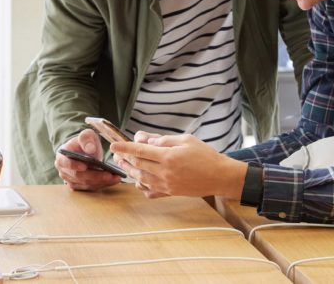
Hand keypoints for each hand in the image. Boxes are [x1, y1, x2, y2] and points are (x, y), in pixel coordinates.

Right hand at [54, 129, 121, 191]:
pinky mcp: (79, 186)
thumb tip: (90, 149)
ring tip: (116, 177)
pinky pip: (90, 187)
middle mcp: (64, 171)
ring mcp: (71, 180)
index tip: (85, 166)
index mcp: (62, 157)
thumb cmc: (84, 143)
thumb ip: (86, 139)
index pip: (65, 162)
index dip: (74, 165)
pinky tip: (113, 180)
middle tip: (109, 174)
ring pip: (86, 183)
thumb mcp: (86, 135)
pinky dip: (102, 184)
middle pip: (78, 176)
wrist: (85, 151)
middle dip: (95, 176)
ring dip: (101, 182)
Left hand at [111, 134, 247, 199]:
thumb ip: (163, 140)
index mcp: (168, 156)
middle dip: (125, 158)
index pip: (140, 150)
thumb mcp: (186, 140)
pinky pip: (150, 192)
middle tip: (118, 153)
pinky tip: (139, 180)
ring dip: (130, 171)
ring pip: (141, 179)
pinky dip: (141, 186)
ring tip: (124, 164)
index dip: (125, 147)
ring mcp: (167, 185)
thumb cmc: (205, 155)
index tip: (114, 145)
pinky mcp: (170, 193)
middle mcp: (165, 172)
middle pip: (138, 164)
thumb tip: (145, 140)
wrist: (220, 176)